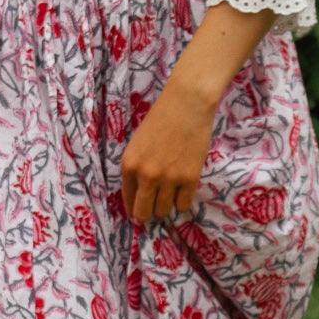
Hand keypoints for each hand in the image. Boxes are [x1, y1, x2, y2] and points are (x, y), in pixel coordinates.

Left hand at [120, 74, 216, 222]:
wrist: (187, 104)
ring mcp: (168, 178)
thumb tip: (139, 195)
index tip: (140, 211)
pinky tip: (183, 190)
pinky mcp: (189, 178)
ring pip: (164, 211)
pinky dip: (182, 201)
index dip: (134, 208)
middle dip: (148, 213)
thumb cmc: (161, 119)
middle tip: (154, 208)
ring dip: (166, 205)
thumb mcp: (138, 144)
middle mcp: (146, 175)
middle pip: (144, 213)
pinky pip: (183, 205)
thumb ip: (136, 169)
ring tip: (170, 192)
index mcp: (129, 165)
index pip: (128, 200)